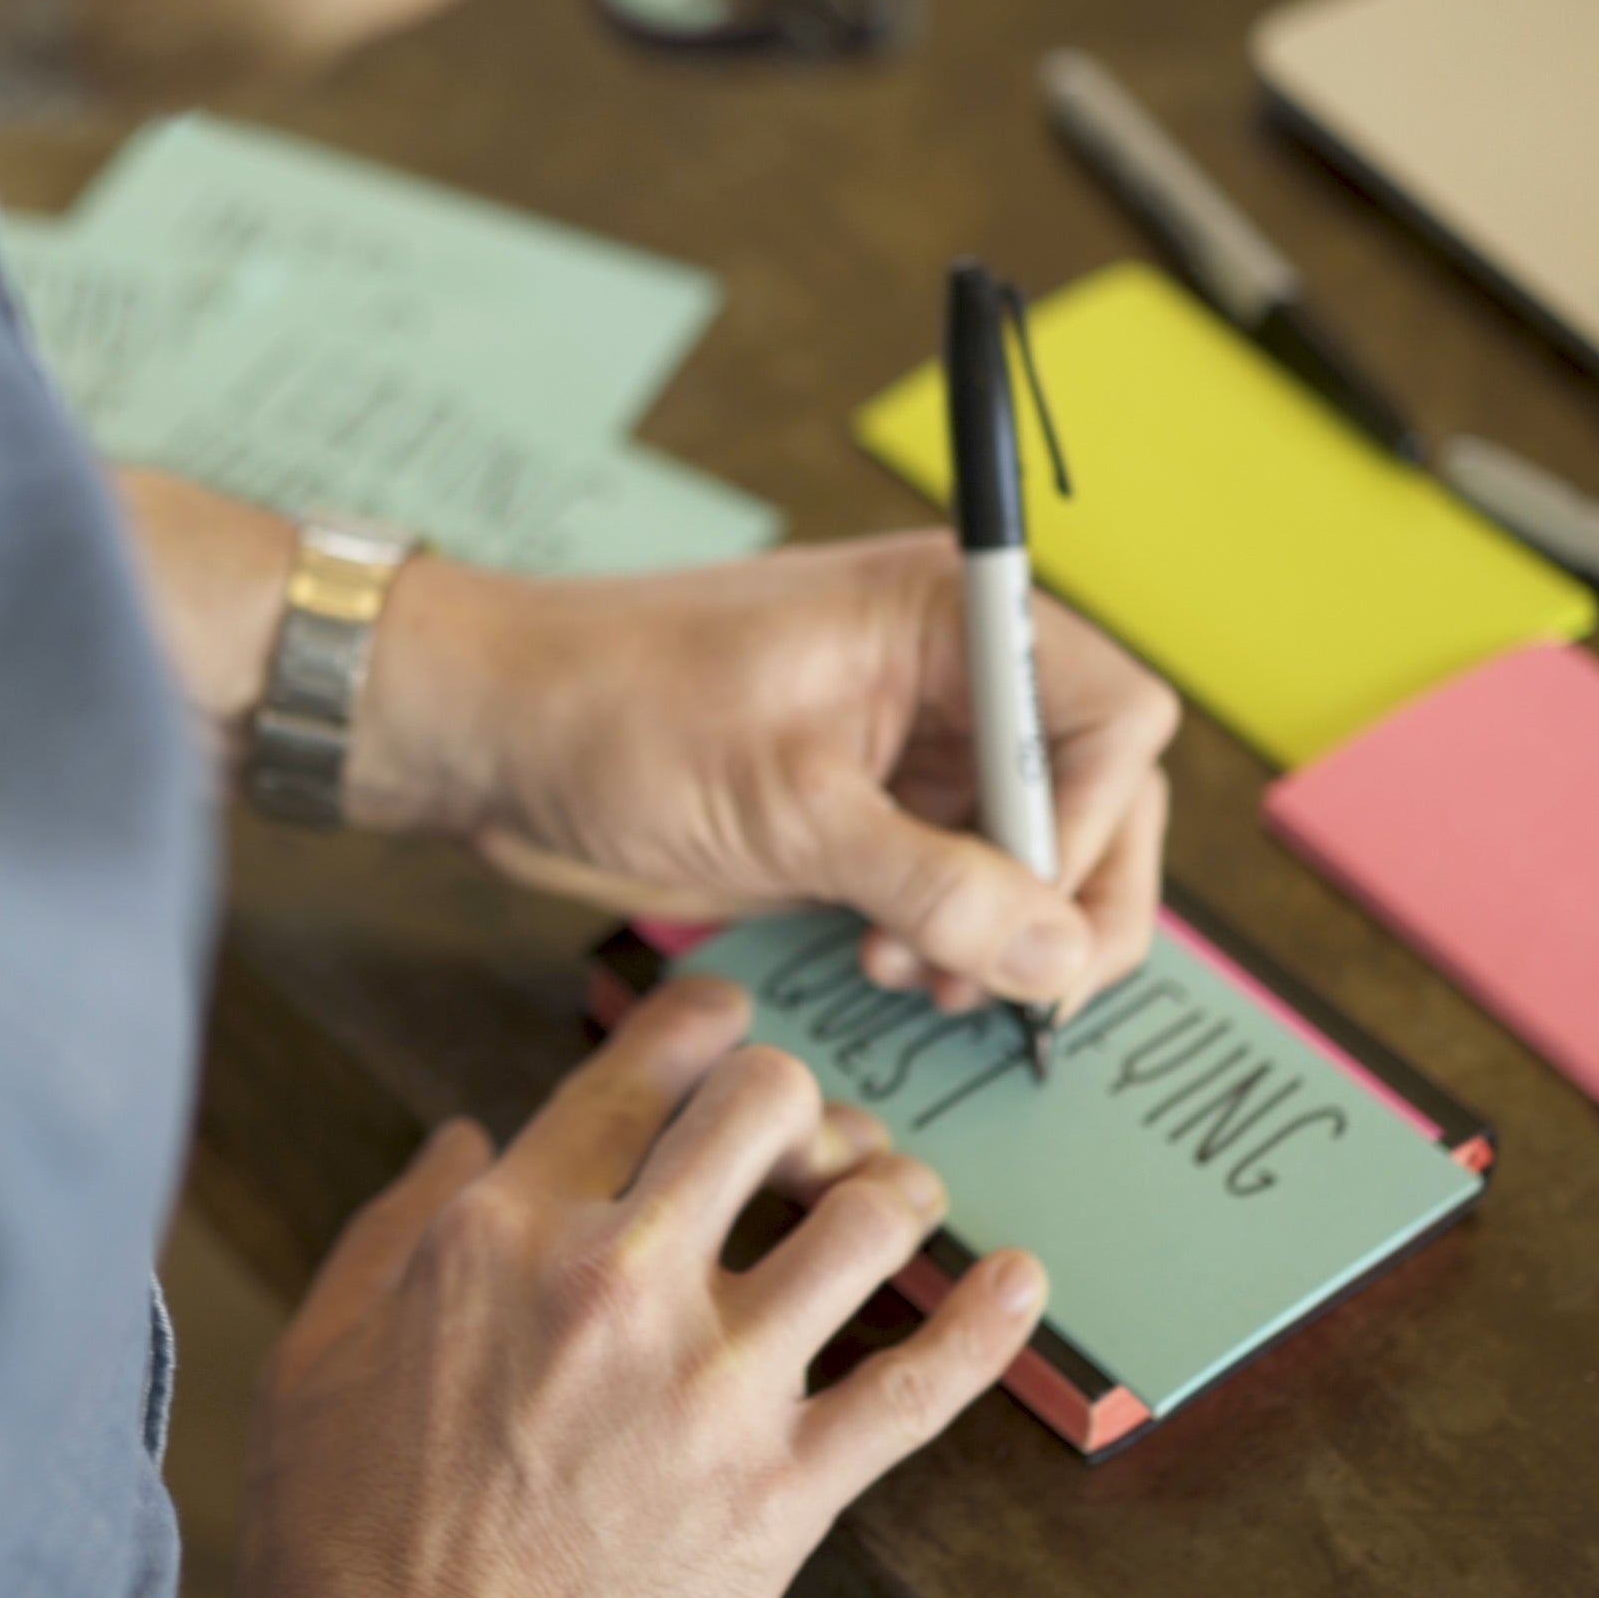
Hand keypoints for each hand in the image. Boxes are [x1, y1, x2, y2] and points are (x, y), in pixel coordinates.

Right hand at [238, 976, 1047, 1597]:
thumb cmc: (353, 1532)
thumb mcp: (319, 1351)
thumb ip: (393, 1225)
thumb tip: (456, 1138)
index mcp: (504, 1232)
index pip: (639, 1065)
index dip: (702, 1020)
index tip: (727, 1028)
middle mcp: (620, 1282)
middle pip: (766, 1105)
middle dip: (794, 1103)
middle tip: (799, 1140)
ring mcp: (715, 1386)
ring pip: (865, 1222)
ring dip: (892, 1195)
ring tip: (894, 1204)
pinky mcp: (783, 1490)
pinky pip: (922, 1384)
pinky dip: (989, 1324)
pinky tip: (1020, 1283)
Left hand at [352, 532, 1179, 1014]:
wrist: (486, 729)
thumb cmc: (614, 716)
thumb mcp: (787, 809)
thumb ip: (935, 881)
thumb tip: (1059, 954)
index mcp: (947, 614)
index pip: (1112, 716)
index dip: (1089, 824)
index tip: (1021, 909)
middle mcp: (949, 668)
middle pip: (1093, 791)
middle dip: (1058, 898)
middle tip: (992, 983)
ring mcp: (910, 738)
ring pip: (1032, 847)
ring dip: (1002, 929)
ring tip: (915, 975)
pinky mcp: (865, 801)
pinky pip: (961, 873)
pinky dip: (948, 931)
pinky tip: (890, 962)